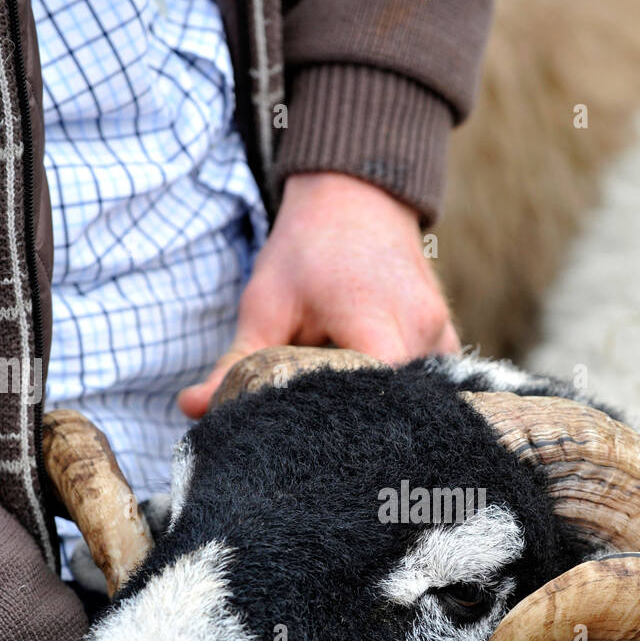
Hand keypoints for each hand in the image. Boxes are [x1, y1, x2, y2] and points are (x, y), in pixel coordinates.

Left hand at [178, 172, 459, 417]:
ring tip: (345, 410)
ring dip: (380, 407)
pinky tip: (372, 394)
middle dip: (359, 426)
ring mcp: (440, 336)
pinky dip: (401, 395)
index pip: (372, 401)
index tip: (312, 443)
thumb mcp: (263, 306)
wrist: (356, 197)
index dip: (343, 428)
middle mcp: (421, 332)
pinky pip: (429, 384)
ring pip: (414, 400)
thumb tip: (192, 409)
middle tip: (322, 441)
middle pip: (394, 408)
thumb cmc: (306, 251)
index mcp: (377, 323)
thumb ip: (234, 363)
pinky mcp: (447, 339)